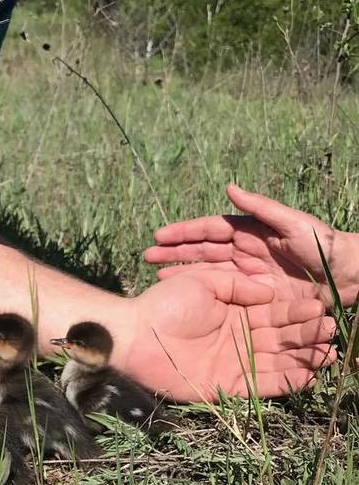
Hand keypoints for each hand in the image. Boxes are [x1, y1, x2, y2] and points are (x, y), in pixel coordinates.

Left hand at [119, 270, 334, 400]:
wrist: (135, 335)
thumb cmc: (164, 303)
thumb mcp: (204, 282)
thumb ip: (238, 287)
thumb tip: (271, 293)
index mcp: (235, 312)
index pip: (274, 312)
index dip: (297, 312)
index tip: (321, 307)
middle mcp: (239, 338)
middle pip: (281, 337)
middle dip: (307, 334)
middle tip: (332, 330)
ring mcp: (235, 362)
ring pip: (278, 361)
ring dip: (304, 359)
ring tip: (329, 353)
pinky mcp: (228, 386)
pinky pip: (263, 385)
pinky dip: (286, 382)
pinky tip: (309, 376)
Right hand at [143, 185, 357, 306]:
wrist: (350, 275)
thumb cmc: (325, 244)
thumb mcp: (293, 223)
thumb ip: (261, 207)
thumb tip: (229, 188)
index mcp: (251, 232)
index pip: (210, 231)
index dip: (185, 232)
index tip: (160, 235)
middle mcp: (245, 252)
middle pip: (202, 251)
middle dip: (174, 252)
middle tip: (146, 255)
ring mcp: (249, 275)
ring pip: (206, 272)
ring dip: (181, 272)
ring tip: (156, 276)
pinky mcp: (256, 296)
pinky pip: (222, 294)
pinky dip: (201, 293)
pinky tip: (184, 296)